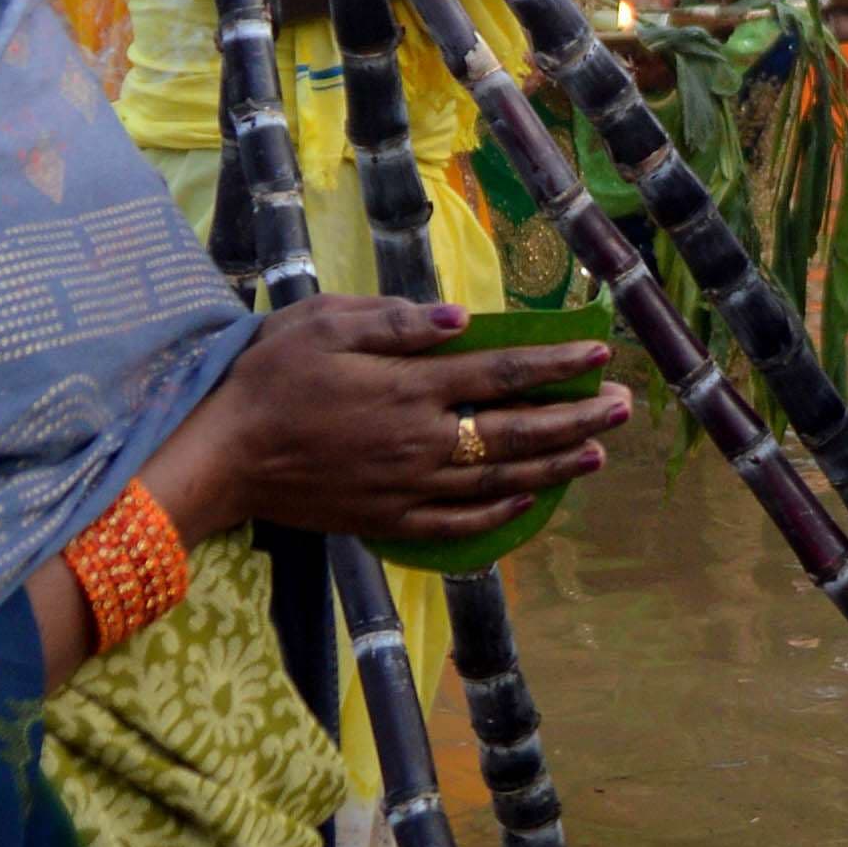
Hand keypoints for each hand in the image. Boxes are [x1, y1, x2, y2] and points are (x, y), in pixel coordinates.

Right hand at [151, 296, 628, 551]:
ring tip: (596, 454)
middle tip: (624, 406)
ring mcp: (408, 487)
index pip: (504, 374)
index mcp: (411, 388)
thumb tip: (464, 322)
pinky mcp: (388, 520)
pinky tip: (528, 504)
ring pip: (499, 481)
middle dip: (577, 418)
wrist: (223, 454)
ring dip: (554, 468)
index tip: (601, 356)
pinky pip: (459, 524)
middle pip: (517, 431)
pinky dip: (500, 516)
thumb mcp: (327, 323)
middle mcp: (422, 441)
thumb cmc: (270, 375)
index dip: (558, 366)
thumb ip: (398, 322)